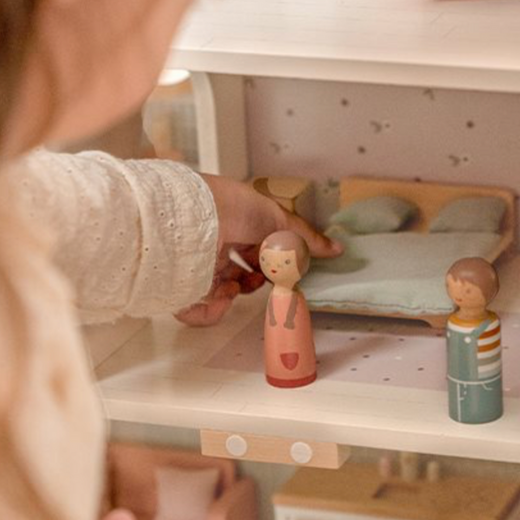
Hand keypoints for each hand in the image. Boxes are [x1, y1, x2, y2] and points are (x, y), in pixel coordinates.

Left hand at [175, 175, 342, 326]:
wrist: (198, 218)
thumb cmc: (235, 209)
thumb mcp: (280, 220)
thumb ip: (307, 239)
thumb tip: (337, 249)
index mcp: (235, 228)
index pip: (254, 252)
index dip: (269, 264)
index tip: (279, 269)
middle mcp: (214, 245)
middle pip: (239, 276)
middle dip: (252, 282)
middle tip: (261, 279)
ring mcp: (197, 266)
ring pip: (221, 293)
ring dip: (233, 294)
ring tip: (235, 288)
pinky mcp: (183, 285)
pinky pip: (198, 309)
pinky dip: (212, 310)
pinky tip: (221, 297)